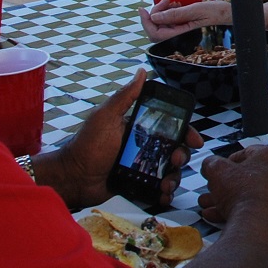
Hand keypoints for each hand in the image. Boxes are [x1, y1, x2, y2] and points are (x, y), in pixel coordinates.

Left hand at [35, 71, 201, 210]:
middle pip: (174, 149)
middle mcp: (143, 146)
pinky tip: (163, 195)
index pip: (170, 127)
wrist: (73, 178)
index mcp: (139, 128)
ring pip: (169, 171)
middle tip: (176, 161)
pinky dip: (165, 193)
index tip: (194, 140)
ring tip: (167, 184)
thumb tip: (141, 71)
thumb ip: (125, 96)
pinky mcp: (138, 184)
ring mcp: (141, 167)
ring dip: (174, 177)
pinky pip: (158, 188)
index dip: (186, 132)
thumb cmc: (87, 145)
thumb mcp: (106, 117)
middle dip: (181, 156)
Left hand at [141, 0, 233, 42]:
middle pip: (155, 29)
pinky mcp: (182, 25)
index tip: (142, 9)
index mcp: (180, 34)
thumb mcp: (195, 10)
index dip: (146, 22)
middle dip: (155, 14)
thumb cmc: (215, 12)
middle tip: (165, 0)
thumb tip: (155, 17)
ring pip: (161, 24)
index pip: (155, 34)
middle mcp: (178, 35)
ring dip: (162, 11)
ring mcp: (179, 31)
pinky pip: (169, 20)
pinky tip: (177, 4)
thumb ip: (175, 14)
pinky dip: (169, 10)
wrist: (228, 13)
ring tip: (173, 1)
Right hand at [198, 143, 267, 227]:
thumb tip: (209, 165)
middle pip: (244, 176)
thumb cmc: (239, 190)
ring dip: (222, 198)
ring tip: (205, 204)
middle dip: (222, 183)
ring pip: (244, 194)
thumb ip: (211, 163)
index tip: (216, 169)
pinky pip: (250, 208)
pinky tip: (212, 215)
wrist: (255, 224)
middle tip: (209, 188)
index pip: (246, 152)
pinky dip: (232, 210)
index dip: (227, 160)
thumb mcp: (217, 169)